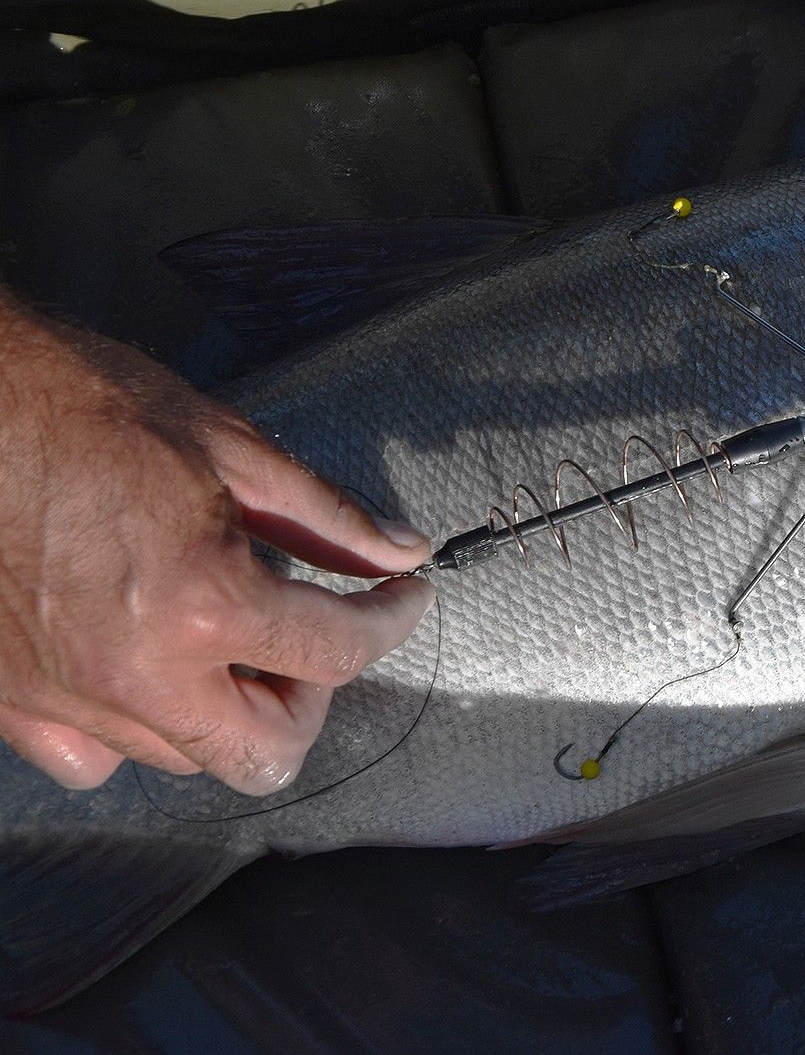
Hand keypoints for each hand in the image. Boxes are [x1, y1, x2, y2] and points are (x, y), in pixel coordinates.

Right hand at [0, 296, 433, 793]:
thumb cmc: (83, 408)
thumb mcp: (230, 448)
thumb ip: (325, 519)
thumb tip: (401, 551)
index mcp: (200, 607)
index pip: (336, 654)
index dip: (390, 622)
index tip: (402, 598)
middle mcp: (134, 676)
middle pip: (265, 751)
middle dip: (311, 697)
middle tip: (315, 634)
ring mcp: (64, 700)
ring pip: (183, 758)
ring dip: (229, 712)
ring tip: (234, 642)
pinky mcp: (10, 703)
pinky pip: (93, 758)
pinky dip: (135, 727)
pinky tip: (148, 666)